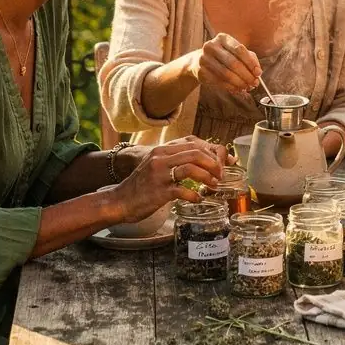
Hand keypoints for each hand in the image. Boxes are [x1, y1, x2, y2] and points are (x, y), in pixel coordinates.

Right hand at [109, 136, 225, 222]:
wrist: (119, 201)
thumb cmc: (142, 185)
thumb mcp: (157, 166)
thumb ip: (176, 160)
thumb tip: (203, 162)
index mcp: (162, 150)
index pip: (193, 143)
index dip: (212, 151)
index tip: (224, 161)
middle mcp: (161, 158)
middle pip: (196, 153)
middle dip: (214, 163)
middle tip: (221, 174)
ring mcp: (159, 174)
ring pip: (191, 168)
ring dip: (207, 177)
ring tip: (213, 185)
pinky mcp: (159, 191)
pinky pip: (182, 190)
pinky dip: (194, 195)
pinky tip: (198, 199)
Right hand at [190, 32, 261, 96]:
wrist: (200, 61)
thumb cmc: (223, 56)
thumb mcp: (235, 52)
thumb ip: (249, 59)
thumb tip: (257, 72)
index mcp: (222, 38)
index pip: (239, 49)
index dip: (251, 62)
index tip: (258, 73)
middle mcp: (211, 46)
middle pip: (233, 63)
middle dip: (246, 75)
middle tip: (254, 83)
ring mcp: (204, 59)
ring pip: (226, 74)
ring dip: (239, 83)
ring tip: (247, 87)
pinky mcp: (201, 72)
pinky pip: (219, 82)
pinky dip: (231, 87)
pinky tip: (237, 89)